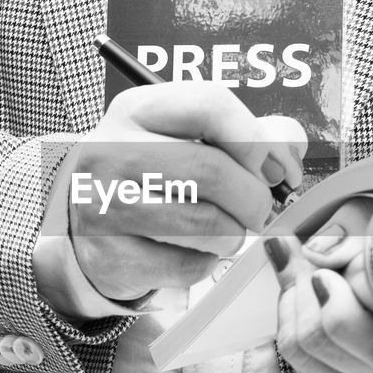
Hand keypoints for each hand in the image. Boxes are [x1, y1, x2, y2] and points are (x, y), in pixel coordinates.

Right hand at [68, 82, 304, 300]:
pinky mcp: (107, 255)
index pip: (211, 106)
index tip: (278, 168)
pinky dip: (207, 263)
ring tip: (230, 230)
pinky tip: (196, 251)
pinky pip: (186, 266)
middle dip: (254, 197)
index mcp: (137, 110)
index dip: (258, 140)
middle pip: (211, 170)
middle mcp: (111, 150)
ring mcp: (102, 204)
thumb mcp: (187, 137)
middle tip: (261, 209)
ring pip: (204, 223)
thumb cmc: (152, 175)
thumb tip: (288, 151)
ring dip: (234, 233)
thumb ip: (247, 134)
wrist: (84, 220)